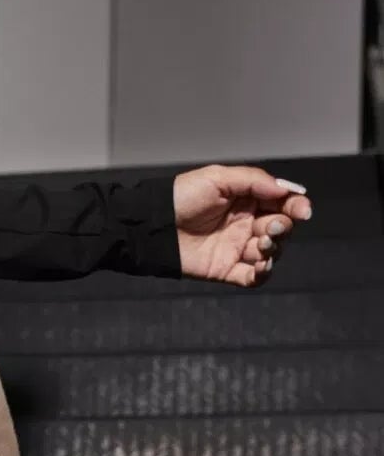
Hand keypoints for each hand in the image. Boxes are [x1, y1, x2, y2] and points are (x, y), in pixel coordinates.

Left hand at [173, 164, 311, 287]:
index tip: (302, 210)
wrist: (154, 226)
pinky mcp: (225, 269)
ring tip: (262, 244)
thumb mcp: (219, 178)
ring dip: (273, 249)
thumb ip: (254, 181)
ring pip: (270, 252)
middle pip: (280, 228)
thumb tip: (285, 190)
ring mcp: (236, 247)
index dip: (296, 206)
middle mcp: (245, 223)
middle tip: (272, 227)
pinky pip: (251, 277)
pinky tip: (262, 267)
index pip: (281, 203)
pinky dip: (261, 274)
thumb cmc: (181, 197)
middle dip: (283, 227)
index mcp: (248, 199)